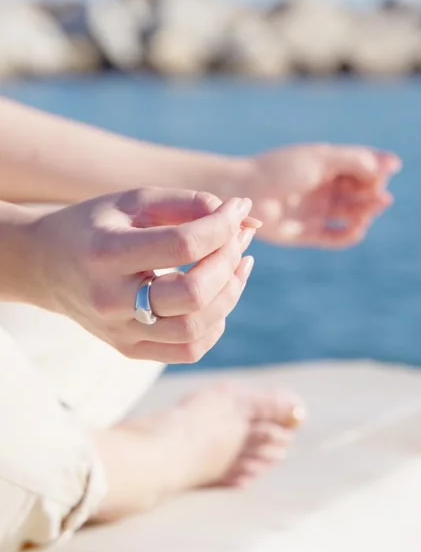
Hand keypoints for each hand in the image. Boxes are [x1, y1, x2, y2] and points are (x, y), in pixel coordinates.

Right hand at [29, 189, 257, 362]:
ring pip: (196, 328)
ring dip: (230, 293)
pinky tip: (218, 294)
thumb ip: (188, 203)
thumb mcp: (135, 200)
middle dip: (229, 261)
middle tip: (239, 238)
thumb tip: (244, 217)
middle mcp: (110, 300)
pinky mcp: (129, 349)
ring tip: (236, 263)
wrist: (45, 265)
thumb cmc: (97, 224)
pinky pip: (189, 350)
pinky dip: (216, 323)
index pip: (183, 246)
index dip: (222, 226)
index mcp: (106, 253)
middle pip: (193, 294)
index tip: (238, 208)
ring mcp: (119, 331)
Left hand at [238, 144, 401, 247]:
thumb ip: (357, 161)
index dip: (377, 171)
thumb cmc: (282, 169)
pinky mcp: (307, 233)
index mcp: (327, 165)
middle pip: (361, 192)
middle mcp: (324, 188)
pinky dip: (349, 235)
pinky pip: (335, 237)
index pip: (363, 168)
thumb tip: (393, 164)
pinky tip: (357, 229)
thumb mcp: (323, 159)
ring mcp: (316, 211)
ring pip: (352, 214)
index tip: (383, 172)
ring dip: (366, 213)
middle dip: (374, 194)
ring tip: (367, 211)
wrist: (246, 192)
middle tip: (379, 196)